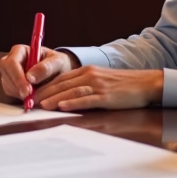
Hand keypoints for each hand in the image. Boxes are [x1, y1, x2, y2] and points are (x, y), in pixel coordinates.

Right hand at [0, 45, 77, 100]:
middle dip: (17, 87)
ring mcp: (10, 74)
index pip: (12, 63)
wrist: (59, 72)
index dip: (18, 77)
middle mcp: (11, 61)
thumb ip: (46, 67)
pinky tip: (32, 96)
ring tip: (36, 94)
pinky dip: (21, 97)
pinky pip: (11, 93)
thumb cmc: (57, 63)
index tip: (28, 90)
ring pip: (8, 85)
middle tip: (30, 98)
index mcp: (20, 51)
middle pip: (6, 74)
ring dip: (20, 93)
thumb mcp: (57, 62)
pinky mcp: (11, 85)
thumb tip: (30, 77)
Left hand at [34, 66, 162, 110]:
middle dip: (44, 93)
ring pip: (71, 91)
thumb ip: (84, 85)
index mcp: (87, 71)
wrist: (146, 83)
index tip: (32, 94)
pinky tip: (63, 107)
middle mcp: (90, 75)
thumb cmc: (123, 85)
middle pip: (62, 84)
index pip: (61, 78)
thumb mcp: (101, 80)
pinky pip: (86, 99)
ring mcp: (98, 85)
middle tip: (30, 102)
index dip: (45, 86)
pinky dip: (73, 103)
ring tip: (41, 105)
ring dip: (55, 98)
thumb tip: (66, 96)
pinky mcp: (106, 96)